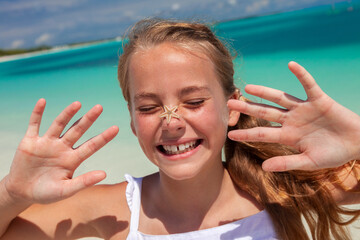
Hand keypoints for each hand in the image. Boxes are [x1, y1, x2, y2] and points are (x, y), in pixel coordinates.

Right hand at [4, 99, 118, 203]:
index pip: (92, 146)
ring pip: (59, 124)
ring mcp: (47, 143)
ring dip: (67, 113)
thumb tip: (104, 174)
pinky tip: (43, 101)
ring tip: (78, 103)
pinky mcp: (30, 141)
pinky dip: (37, 113)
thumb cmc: (46, 193)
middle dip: (88, 119)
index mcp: (72, 159)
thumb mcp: (65, 190)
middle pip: (78, 130)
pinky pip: (34, 124)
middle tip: (99, 107)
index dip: (104, 137)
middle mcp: (62, 148)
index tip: (116, 128)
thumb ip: (83, 182)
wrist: (22, 192)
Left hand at [227, 61, 359, 171]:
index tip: (230, 134)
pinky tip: (291, 64)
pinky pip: (309, 85)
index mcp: (288, 135)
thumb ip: (287, 163)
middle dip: (248, 108)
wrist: (356, 144)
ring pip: (280, 98)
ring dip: (265, 92)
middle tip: (230, 103)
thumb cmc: (333, 154)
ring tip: (248, 87)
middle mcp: (291, 120)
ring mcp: (304, 109)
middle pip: (265, 112)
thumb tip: (264, 168)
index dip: (246, 134)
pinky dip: (302, 75)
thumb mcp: (308, 162)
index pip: (262, 134)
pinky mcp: (319, 100)